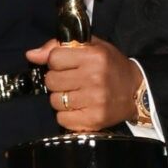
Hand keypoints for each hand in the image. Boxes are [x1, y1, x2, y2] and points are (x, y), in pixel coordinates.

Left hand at [27, 37, 142, 130]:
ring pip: (55, 101)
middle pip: (51, 81)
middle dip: (57, 80)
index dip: (56, 62)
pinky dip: (66, 115)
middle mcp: (94, 77)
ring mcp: (94, 101)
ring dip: (61, 98)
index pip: (54, 58)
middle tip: (71, 81)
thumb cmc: (110, 65)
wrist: (136, 91)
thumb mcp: (90, 47)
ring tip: (76, 94)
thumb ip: (58, 47)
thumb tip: (31, 55)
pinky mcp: (94, 120)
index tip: (66, 65)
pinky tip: (78, 108)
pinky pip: (62, 119)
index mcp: (93, 56)